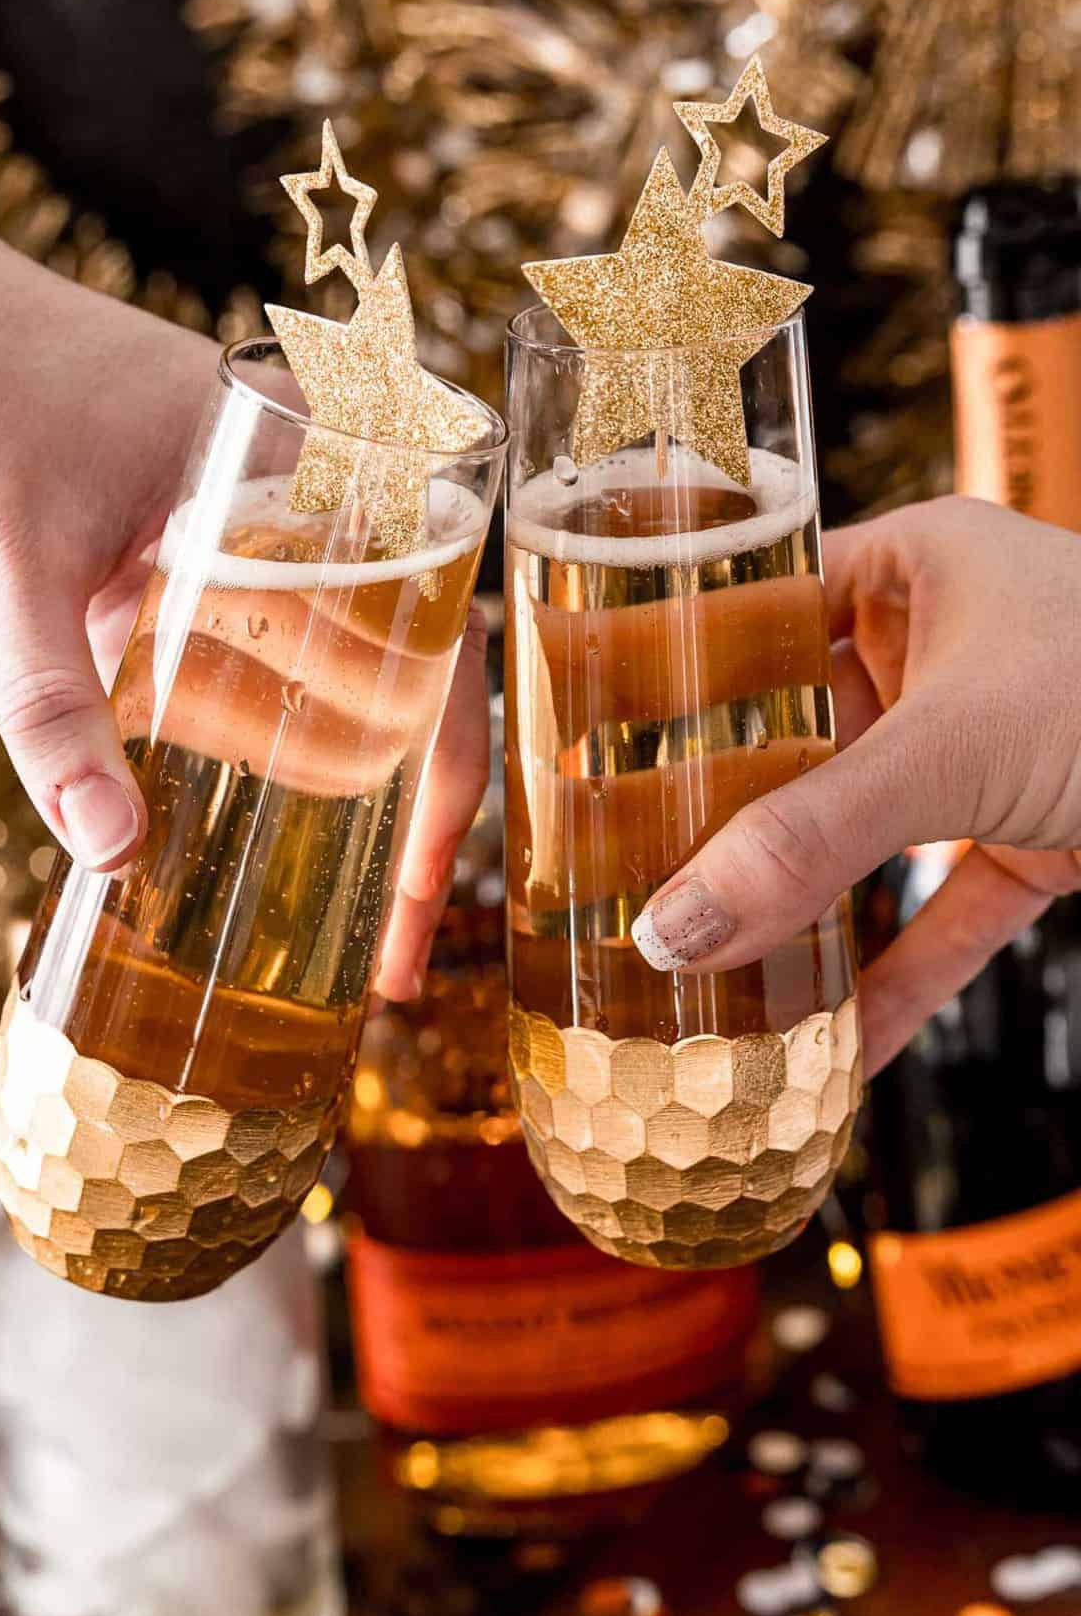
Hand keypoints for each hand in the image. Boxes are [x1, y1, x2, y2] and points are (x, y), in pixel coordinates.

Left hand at [0, 135, 487, 999]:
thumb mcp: (5, 569)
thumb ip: (51, 713)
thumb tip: (109, 856)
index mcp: (315, 464)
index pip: (434, 635)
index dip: (442, 776)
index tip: (416, 891)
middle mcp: (306, 486)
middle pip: (405, 664)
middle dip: (404, 804)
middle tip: (382, 938)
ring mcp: (246, 511)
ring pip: (337, 660)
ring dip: (341, 775)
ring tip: (336, 908)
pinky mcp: (180, 536)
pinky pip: (257, 643)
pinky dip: (261, 730)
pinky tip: (242, 813)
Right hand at [631, 497, 1080, 1074]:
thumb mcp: (952, 752)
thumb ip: (810, 841)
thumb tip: (670, 925)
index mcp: (913, 569)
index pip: (754, 608)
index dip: (668, 671)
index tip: (586, 740)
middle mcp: (939, 651)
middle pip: (794, 739)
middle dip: (717, 818)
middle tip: (618, 873)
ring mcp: (983, 750)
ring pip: (859, 834)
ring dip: (796, 906)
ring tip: (699, 968)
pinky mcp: (1029, 838)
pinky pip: (938, 913)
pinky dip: (893, 976)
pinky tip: (832, 1046)